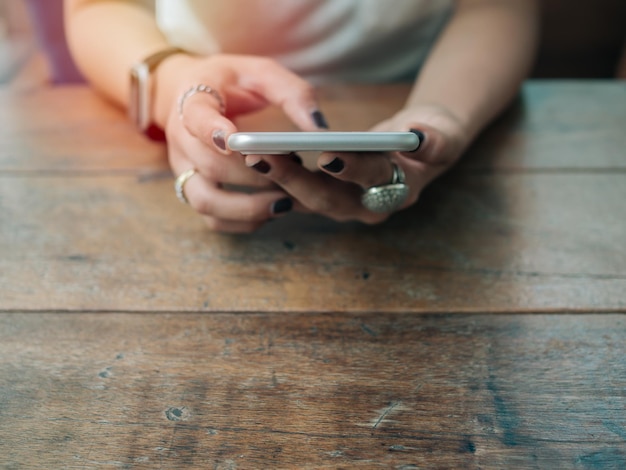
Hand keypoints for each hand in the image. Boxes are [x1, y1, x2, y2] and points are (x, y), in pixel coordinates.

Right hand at [156, 53, 326, 232]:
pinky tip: (272, 212)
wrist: (190, 94)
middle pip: (210, 166)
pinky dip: (243, 222)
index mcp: (193, 100)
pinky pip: (213, 219)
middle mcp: (181, 139)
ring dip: (247, 208)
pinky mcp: (193, 190)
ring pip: (206, 201)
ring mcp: (184, 169)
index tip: (232, 140)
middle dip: (253, 175)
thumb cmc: (233, 82)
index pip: (195, 117)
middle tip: (291, 174)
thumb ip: (293, 95)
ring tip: (285, 202)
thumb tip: (321, 130)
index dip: (212, 131)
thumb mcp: (262, 73)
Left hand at [244, 104, 469, 223]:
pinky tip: (253, 160)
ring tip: (249, 154)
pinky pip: (298, 192)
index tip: (325, 155)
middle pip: (328, 197)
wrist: (419, 146)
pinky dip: (276, 178)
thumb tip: (418, 135)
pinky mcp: (327, 197)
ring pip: (306, 197)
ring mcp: (345, 205)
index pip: (371, 181)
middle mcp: (368, 206)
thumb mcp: (443, 134)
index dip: (350, 169)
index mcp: (398, 193)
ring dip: (277, 177)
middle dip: (294, 177)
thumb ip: (436, 139)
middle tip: (262, 156)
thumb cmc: (432, 136)